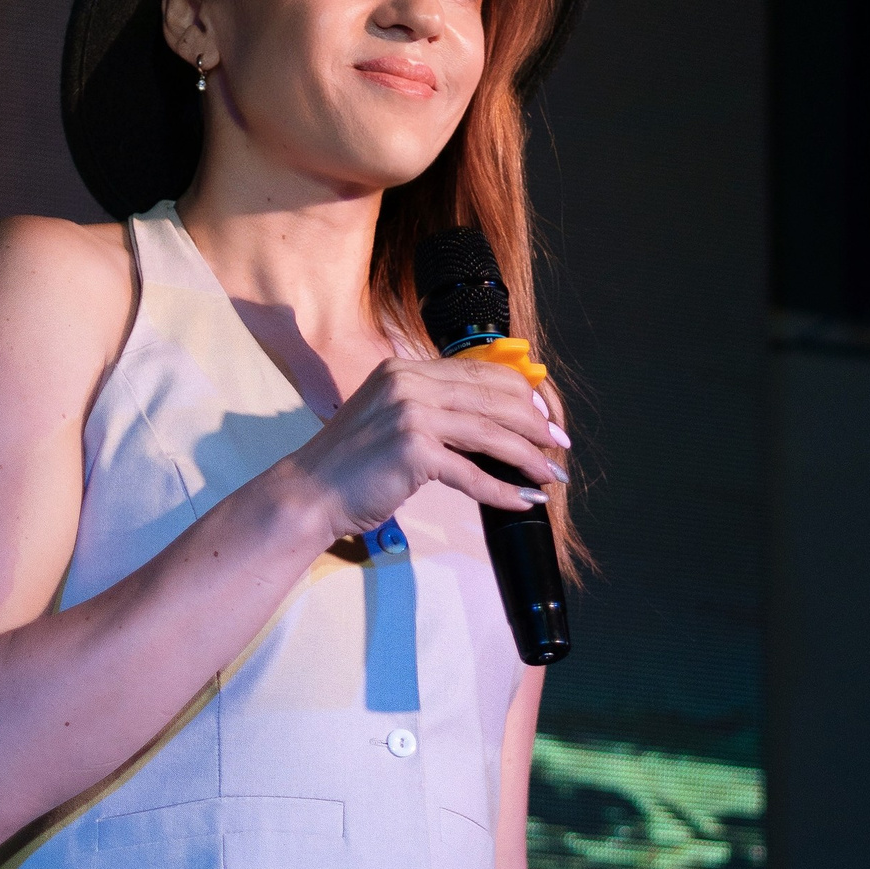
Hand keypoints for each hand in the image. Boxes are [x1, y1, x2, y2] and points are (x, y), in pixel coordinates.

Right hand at [285, 352, 566, 540]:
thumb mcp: (392, 416)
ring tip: (551, 475)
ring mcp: (411, 414)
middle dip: (535, 424)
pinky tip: (522, 500)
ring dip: (528, 458)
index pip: (481, 372)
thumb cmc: (352, 462)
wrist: (309, 492)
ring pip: (490, 434)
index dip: (522, 395)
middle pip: (493, 399)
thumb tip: (493, 422)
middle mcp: (410, 382)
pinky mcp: (413, 451)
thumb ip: (434, 407)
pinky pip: (472, 473)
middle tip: (559, 446)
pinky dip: (502, 490)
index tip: (545, 417)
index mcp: (407, 368)